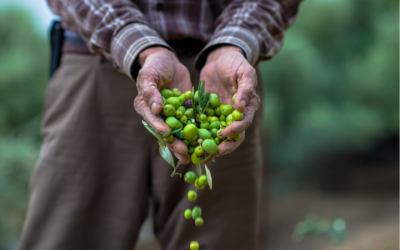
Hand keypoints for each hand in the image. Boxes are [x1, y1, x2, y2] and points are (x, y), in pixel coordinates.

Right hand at [134, 46, 191, 163]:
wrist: (168, 60)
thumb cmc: (154, 66)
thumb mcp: (149, 75)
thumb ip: (150, 91)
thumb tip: (156, 109)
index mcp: (145, 108)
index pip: (152, 121)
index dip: (160, 128)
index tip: (168, 134)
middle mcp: (158, 116)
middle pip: (167, 133)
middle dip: (176, 144)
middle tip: (185, 155)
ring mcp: (173, 116)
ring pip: (180, 133)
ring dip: (188, 145)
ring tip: (196, 157)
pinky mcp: (186, 112)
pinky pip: (192, 124)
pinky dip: (199, 133)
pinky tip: (209, 142)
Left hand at [199, 45, 260, 159]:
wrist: (219, 59)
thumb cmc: (235, 64)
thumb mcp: (244, 72)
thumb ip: (245, 88)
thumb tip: (241, 107)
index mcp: (248, 107)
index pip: (244, 122)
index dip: (236, 130)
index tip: (225, 133)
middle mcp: (236, 116)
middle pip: (233, 136)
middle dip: (225, 146)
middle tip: (215, 152)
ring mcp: (221, 118)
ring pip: (218, 137)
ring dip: (211, 148)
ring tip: (201, 156)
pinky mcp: (208, 116)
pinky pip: (204, 129)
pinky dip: (199, 138)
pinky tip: (190, 146)